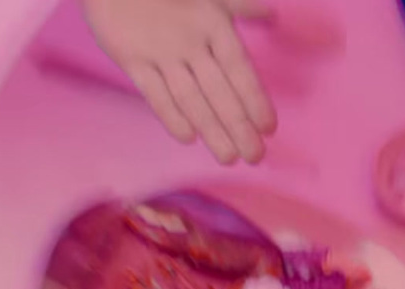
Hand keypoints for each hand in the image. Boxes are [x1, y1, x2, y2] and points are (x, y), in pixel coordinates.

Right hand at [85, 0, 277, 163]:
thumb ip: (241, 8)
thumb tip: (271, 15)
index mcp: (214, 25)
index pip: (241, 69)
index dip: (256, 100)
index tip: (268, 128)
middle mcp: (191, 42)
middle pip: (220, 92)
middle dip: (239, 127)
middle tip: (254, 155)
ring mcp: (161, 53)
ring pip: (191, 99)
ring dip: (212, 130)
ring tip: (228, 157)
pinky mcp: (132, 60)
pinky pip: (155, 94)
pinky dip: (171, 117)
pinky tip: (188, 138)